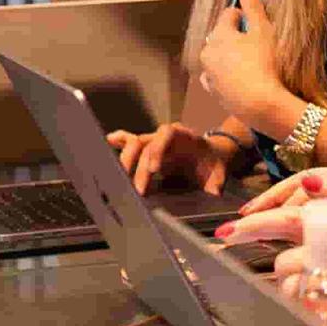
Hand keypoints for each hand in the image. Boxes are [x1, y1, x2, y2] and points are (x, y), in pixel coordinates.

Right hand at [110, 123, 231, 194]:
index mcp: (184, 136)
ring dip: (125, 161)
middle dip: (139, 166)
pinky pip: (129, 141)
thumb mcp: (218, 174)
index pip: (167, 133)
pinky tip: (108, 144)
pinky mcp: (147, 149)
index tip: (154, 169)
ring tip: (120, 180)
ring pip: (134, 143)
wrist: (211, 158)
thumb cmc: (212, 166)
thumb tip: (214, 191)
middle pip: (145, 142)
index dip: (158, 148)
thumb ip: (217, 182)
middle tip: (138, 189)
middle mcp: (166, 136)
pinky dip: (118, 141)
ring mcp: (154, 141)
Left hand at [194, 0, 295, 135]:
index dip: (245, 16)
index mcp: (219, 34)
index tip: (258, 26)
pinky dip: (225, 73)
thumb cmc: (265, 62)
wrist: (260, 103)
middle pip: (221, 35)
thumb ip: (253, 6)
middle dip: (235, 36)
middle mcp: (207, 51)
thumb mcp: (264, 30)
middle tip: (256, 45)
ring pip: (217, 55)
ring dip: (229, 55)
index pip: (229, 14)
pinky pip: (216, 75)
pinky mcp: (212, 91)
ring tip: (250, 63)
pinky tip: (240, 77)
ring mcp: (208, 73)